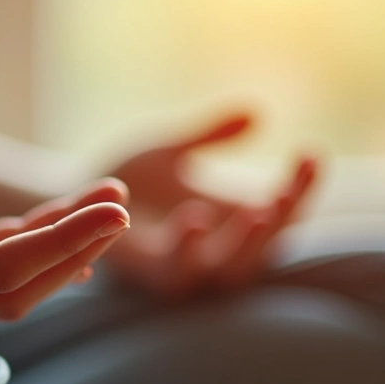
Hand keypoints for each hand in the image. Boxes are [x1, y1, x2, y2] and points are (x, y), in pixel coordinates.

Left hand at [106, 114, 317, 298]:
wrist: (72, 197)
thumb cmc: (128, 180)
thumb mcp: (172, 150)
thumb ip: (211, 135)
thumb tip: (256, 110)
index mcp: (230, 222)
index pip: (282, 211)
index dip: (303, 187)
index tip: (311, 151)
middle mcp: (214, 251)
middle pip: (265, 249)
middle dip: (282, 220)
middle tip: (286, 190)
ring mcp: (183, 267)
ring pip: (228, 270)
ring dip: (245, 243)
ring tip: (256, 209)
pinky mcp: (146, 273)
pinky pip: (174, 273)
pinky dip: (188, 251)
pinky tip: (194, 216)